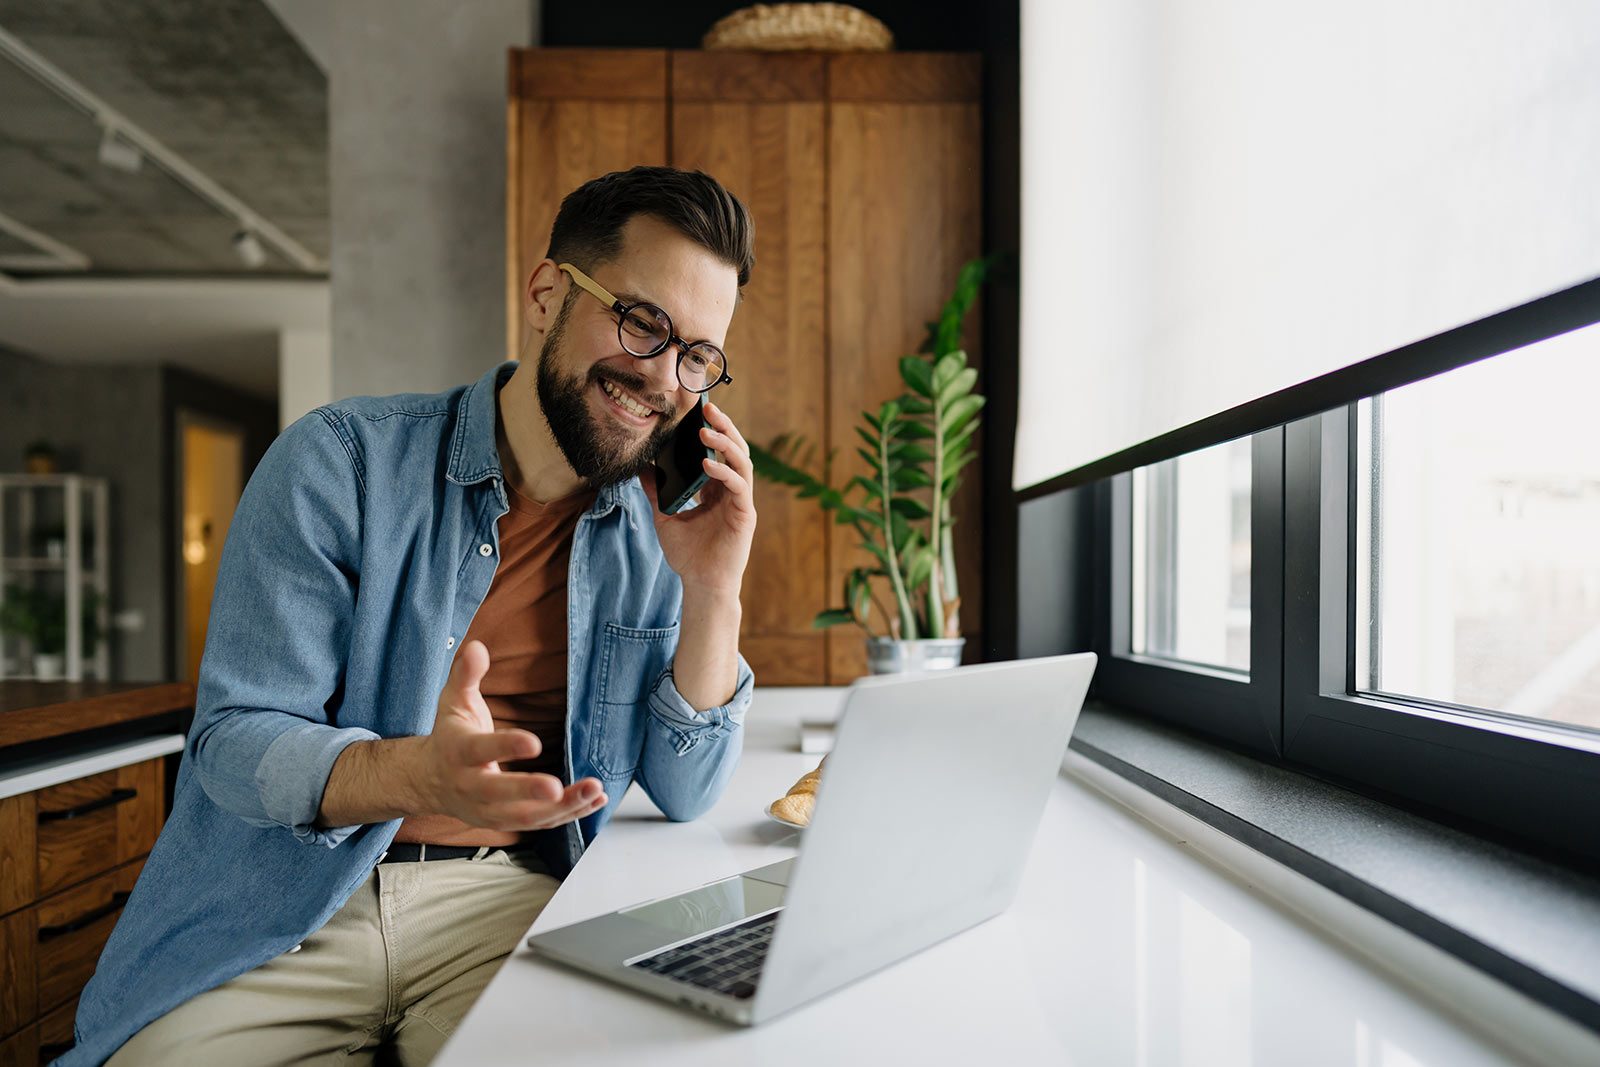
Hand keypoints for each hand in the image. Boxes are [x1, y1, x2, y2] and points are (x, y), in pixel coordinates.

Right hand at [424, 640, 605, 830]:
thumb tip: (477, 646)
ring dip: (561, 807)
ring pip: (525, 816)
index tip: (533, 742)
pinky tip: (596, 801)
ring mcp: (487, 810)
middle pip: (499, 793)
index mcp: (458, 752)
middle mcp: (470, 786)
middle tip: (557, 787)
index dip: (505, 747)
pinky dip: (569, 815)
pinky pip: (539, 823)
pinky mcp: (504, 822)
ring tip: (594, 791)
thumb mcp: (452, 701)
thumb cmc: (450, 735)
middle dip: (528, 791)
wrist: (429, 781)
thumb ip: (466, 674)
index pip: (481, 750)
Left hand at [643, 400, 756, 597]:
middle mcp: (731, 491)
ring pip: (742, 462)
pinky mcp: (745, 514)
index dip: (712, 430)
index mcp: (716, 489)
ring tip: (706, 431)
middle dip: (724, 427)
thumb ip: (656, 491)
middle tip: (709, 408)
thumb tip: (641, 467)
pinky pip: (739, 485)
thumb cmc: (688, 554)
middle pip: (734, 450)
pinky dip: (724, 472)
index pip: (719, 452)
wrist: (700, 584)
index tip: (698, 412)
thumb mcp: (665, 516)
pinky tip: (707, 464)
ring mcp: (741, 501)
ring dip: (725, 444)